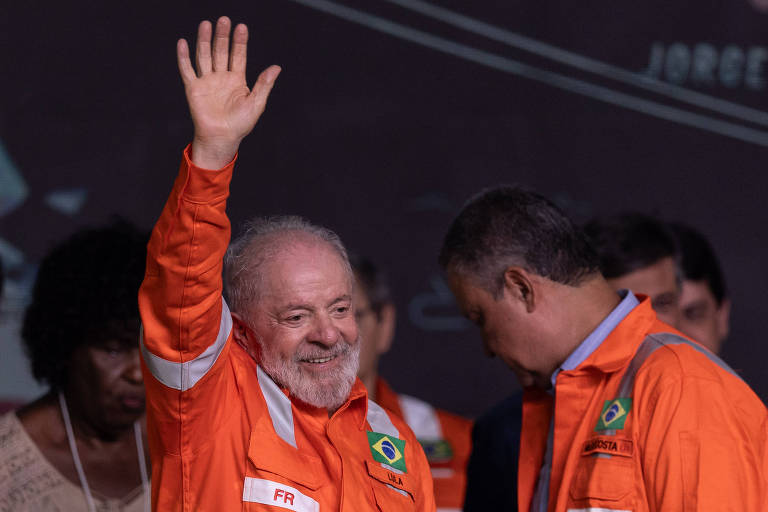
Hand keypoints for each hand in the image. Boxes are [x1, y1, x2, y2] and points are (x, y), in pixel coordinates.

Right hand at [177, 16, 280, 168]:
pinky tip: (183, 42)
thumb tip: (276, 67)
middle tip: (223, 20)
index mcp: (237, 80)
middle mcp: (221, 77)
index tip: (241, 27)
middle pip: (221, 51)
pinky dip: (184, 57)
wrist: (222, 138)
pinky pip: (187, 70)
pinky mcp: (193, 89)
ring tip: (206, 24)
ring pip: (204, 56)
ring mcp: (207, 81)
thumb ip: (264, 84)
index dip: (240, 42)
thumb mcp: (257, 103)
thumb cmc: (240, 124)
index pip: (238, 55)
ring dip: (204, 40)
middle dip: (222, 36)